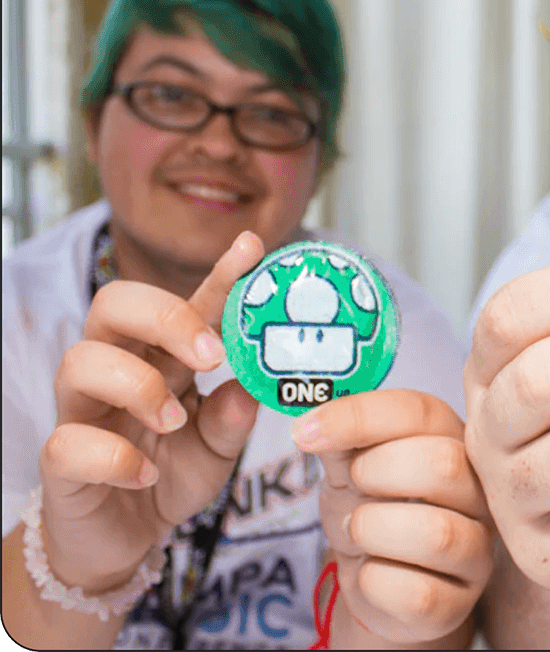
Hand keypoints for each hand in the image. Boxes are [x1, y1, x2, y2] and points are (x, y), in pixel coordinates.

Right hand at [37, 231, 263, 592]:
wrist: (121, 539)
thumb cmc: (168, 475)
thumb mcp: (217, 447)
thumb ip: (234, 417)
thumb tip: (253, 388)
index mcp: (160, 358)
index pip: (187, 304)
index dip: (220, 275)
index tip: (254, 248)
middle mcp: (115, 372)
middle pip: (113, 304)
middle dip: (165, 318)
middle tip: (211, 356)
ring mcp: (81, 411)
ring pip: (79, 362)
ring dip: (137, 385)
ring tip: (174, 419)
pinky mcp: (60, 459)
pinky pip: (67, 443)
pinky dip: (113, 458)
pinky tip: (145, 473)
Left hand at [295, 389, 492, 642]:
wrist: (380, 584)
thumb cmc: (374, 514)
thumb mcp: (350, 467)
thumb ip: (340, 439)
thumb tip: (310, 423)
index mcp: (454, 442)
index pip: (419, 412)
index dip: (358, 416)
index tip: (305, 432)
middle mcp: (479, 493)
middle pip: (444, 465)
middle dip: (374, 473)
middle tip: (354, 486)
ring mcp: (477, 550)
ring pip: (435, 534)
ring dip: (371, 530)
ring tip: (360, 532)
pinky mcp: (458, 603)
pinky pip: (416, 592)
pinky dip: (373, 582)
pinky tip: (371, 572)